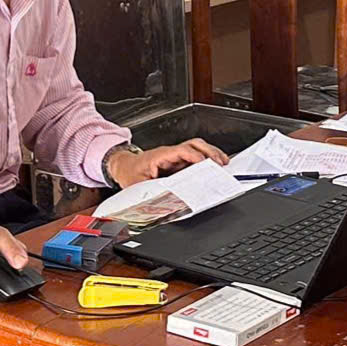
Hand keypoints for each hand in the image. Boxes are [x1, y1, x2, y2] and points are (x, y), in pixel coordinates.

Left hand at [105, 138, 227, 186]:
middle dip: (209, 152)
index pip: (182, 151)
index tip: (206, 164)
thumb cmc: (129, 174)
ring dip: (211, 153)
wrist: (123, 167)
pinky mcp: (178, 160)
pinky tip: (215, 164)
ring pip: (197, 147)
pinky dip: (208, 158)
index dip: (195, 156)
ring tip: (224, 163)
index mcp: (160, 156)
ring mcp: (175, 155)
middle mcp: (170, 153)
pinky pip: (195, 155)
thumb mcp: (138, 186)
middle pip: (194, 145)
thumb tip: (167, 200)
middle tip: (221, 163)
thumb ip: (153, 192)